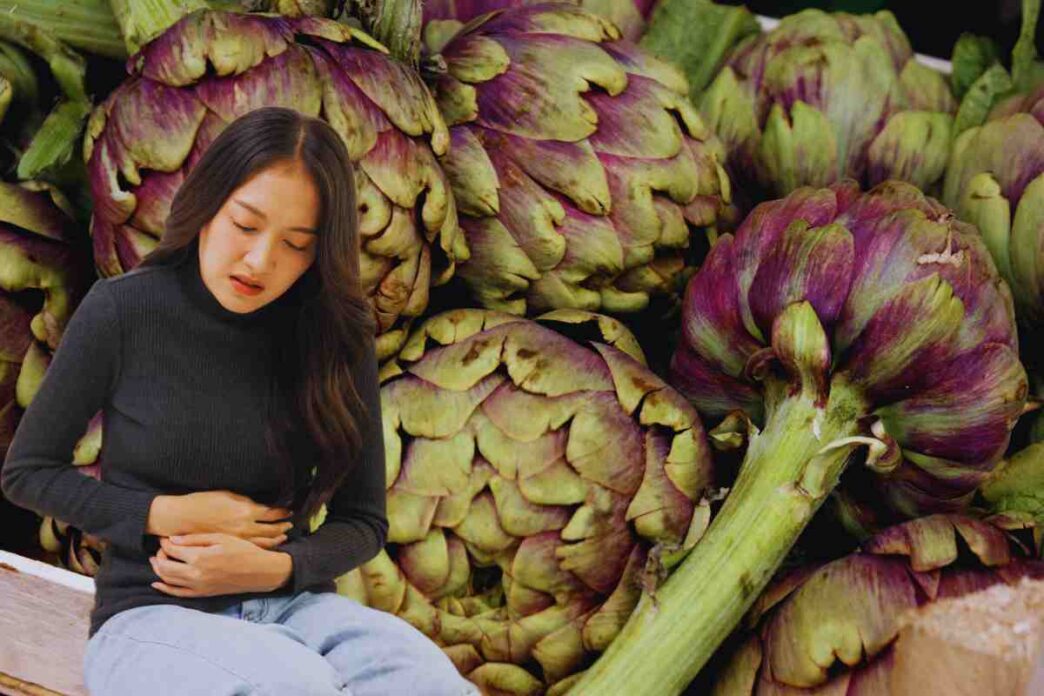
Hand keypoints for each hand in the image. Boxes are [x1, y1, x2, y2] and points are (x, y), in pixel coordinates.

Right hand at [149, 490, 292, 547]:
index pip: (272, 513)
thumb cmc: (201, 503)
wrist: (180, 518)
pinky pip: (251, 550)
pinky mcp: (229, 548)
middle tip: (290, 525)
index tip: (289, 511)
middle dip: (282, 527)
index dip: (283, 512)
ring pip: (263, 542)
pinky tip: (267, 547)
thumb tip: (261, 506)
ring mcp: (237, 540)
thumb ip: (246, 502)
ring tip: (283, 536)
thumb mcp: (227, 496)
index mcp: (245, 511)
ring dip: (275, 539)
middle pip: (271, 529)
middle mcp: (244, 527)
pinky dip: (262, 548)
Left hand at [149, 533, 292, 596]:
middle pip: (164, 566)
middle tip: (161, 548)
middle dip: (159, 556)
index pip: (171, 549)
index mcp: (199, 557)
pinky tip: (157, 583)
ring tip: (158, 560)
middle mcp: (195, 574)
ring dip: (159, 570)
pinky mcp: (202, 594)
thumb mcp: (221, 538)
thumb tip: (172, 539)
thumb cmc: (243, 551)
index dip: (164, 542)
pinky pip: (177, 593)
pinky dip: (165, 589)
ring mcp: (197, 586)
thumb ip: (195, 539)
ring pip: (167, 580)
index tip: (165, 537)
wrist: (259, 571)